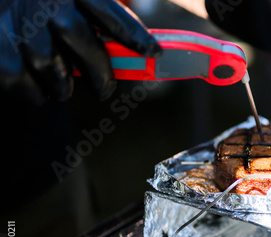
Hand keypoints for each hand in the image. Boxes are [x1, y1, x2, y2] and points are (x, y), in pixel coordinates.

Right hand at [0, 0, 161, 104]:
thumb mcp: (71, 4)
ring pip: (59, 75)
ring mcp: (22, 29)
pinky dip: (37, 92)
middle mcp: (47, 6)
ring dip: (62, 86)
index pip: (111, 16)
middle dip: (100, 75)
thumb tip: (145, 54)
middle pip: (87, 49)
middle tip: (104, 89)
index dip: (135, 36)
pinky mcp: (2, 56)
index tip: (154, 53)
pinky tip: (31, 76)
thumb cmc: (41, 13)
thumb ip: (100, 22)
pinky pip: (33, 91)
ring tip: (56, 74)